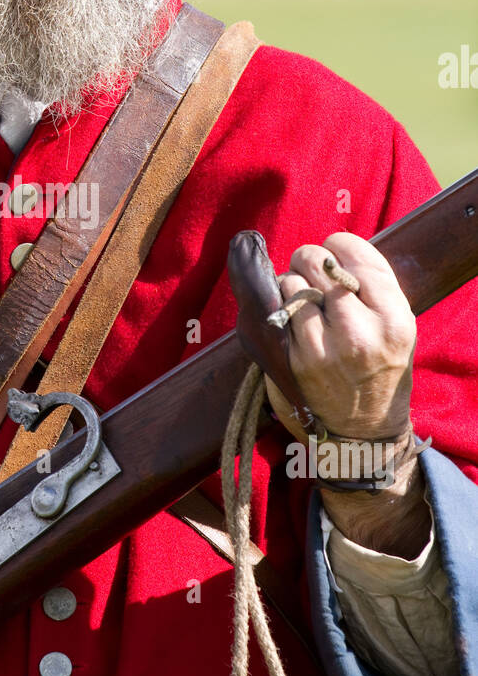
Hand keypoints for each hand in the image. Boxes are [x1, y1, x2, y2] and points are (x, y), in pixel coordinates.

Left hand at [263, 232, 428, 558]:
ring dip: (292, 283)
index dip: (338, 243)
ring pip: (293, 284)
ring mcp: (326, 347)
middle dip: (309, 259)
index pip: (359, 255)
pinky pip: (280, 312)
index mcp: (394, 318)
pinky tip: (291, 315)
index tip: (333, 247)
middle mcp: (362, 331)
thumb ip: (371, 289)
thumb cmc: (378, 370)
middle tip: (310, 269)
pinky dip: (281, 306)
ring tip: (302, 297)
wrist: (362, 432)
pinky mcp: (297, 361)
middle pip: (319, 262)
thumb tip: (331, 249)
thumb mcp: (394, 328)